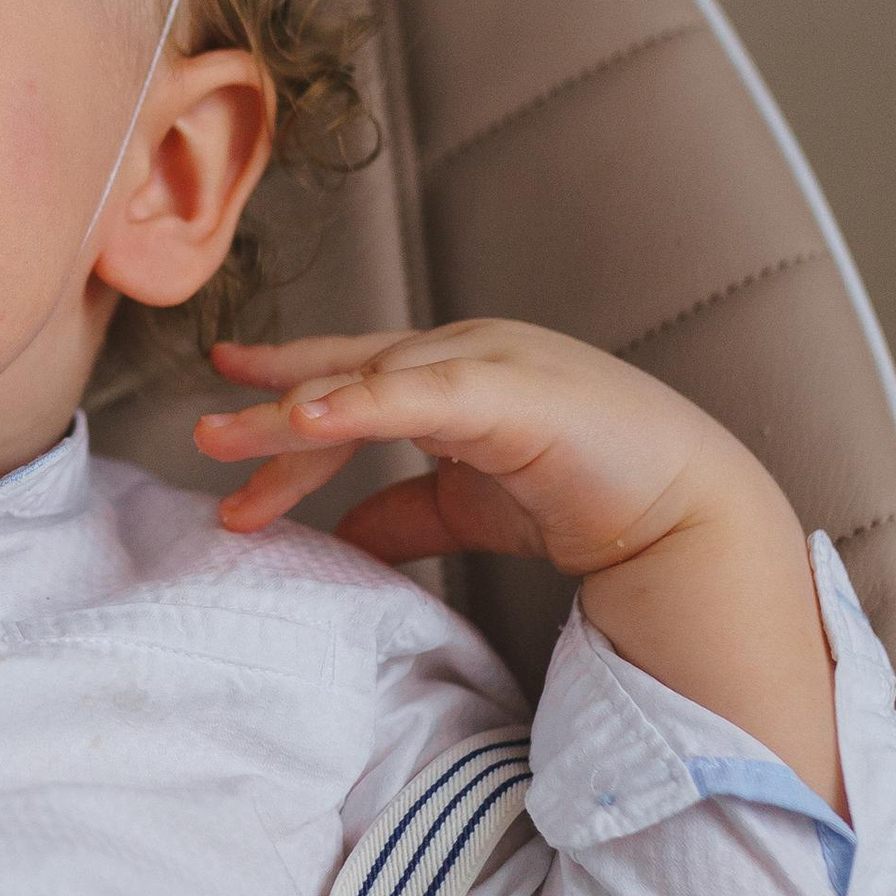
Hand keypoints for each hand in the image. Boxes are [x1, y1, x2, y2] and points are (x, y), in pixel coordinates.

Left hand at [196, 320, 842, 808]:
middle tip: (204, 435)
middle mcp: (466, 354)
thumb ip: (405, 515)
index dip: (286, 386)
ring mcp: (487, 365)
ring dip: (291, 413)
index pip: (352, 379)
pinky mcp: (508, 393)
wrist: (690, 513)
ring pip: (365, 384)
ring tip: (228, 441)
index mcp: (458, 373)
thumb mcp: (472, 506)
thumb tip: (340, 540)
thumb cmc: (595, 495)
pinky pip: (413, 396)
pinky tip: (304, 419)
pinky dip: (355, 403)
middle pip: (345, 379)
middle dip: (270, 405)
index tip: (224, 394)